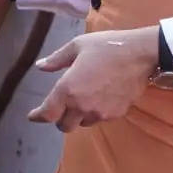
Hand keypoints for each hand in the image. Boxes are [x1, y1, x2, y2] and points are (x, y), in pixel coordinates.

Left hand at [28, 27, 157, 131]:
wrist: (140, 54)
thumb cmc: (106, 46)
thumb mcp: (77, 46)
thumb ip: (56, 59)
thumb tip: (40, 66)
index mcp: (68, 89)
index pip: (47, 114)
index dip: (37, 117)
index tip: (33, 116)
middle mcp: (82, 106)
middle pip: (64, 126)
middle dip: (59, 118)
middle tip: (61, 105)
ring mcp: (100, 112)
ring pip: (82, 123)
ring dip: (78, 116)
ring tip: (83, 98)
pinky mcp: (115, 114)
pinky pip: (99, 119)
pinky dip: (94, 112)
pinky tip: (99, 97)